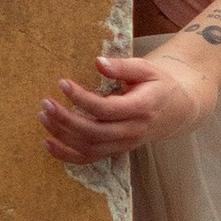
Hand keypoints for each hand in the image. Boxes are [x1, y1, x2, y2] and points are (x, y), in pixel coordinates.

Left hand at [39, 41, 219, 164]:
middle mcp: (133, 131)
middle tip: (46, 103)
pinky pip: (89, 158)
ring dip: (62, 135)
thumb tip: (97, 62)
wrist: (177, 110)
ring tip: (43, 116)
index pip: (107, 109)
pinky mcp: (116, 150)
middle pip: (94, 132)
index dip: (82, 98)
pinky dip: (66, 155)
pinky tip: (48, 143)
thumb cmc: (159, 84)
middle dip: (66, 119)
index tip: (62, 83)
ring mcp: (124, 144)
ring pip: (89, 148)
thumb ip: (122, 66)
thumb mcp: (147, 68)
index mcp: (142, 108)